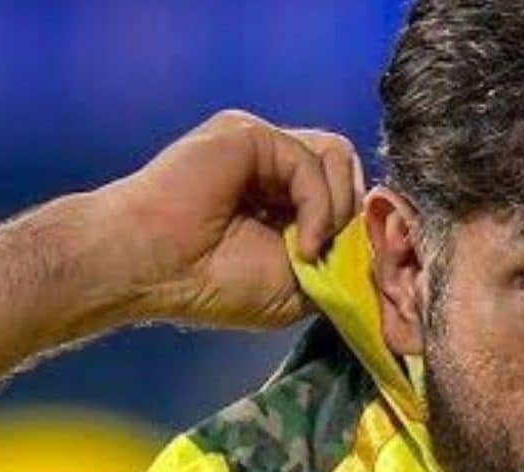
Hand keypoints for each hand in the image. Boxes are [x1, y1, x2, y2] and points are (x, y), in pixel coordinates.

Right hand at [86, 109, 365, 329]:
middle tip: (325, 260)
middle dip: (349, 218)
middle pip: (347, 168)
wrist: (150, 269)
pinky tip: (300, 243)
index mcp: (281, 196)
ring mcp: (260, 145)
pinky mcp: (249, 133)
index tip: (350, 267)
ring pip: (337, 156)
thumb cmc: (212, 284)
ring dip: (336, 211)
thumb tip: (374, 242)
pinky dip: (319, 206)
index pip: (344, 190)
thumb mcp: (297, 286)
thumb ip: (336, 257)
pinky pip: (312, 159)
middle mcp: (272, 164)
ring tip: (309, 250)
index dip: (357, 225)